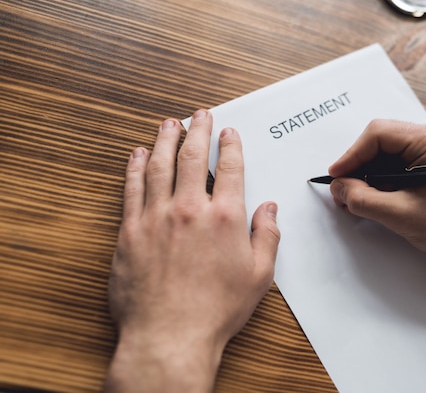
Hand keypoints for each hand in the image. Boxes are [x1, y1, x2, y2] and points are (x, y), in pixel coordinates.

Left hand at [105, 109, 279, 391]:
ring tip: (169, 123)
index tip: (229, 132)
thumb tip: (270, 210)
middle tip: (199, 115)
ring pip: (160, 165)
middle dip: (198, 130)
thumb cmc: (215, 310)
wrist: (170, 336)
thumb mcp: (259, 276)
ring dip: (165, 140)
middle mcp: (190, 210)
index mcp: (225, 218)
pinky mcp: (131, 231)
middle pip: (194, 157)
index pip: (231, 168)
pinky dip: (135, 167)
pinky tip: (138, 154)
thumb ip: (267, 237)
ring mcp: (157, 217)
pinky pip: (132, 189)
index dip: (231, 145)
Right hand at [328, 119, 425, 262]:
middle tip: (342, 188)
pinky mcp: (421, 164)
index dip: (352, 155)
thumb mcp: (398, 213)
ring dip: (364, 174)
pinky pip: (389, 163)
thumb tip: (338, 187)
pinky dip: (375, 179)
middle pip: (377, 140)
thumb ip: (362, 199)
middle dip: (357, 165)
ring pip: (381, 152)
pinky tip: (369, 197)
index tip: (337, 175)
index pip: (378, 134)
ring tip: (354, 197)